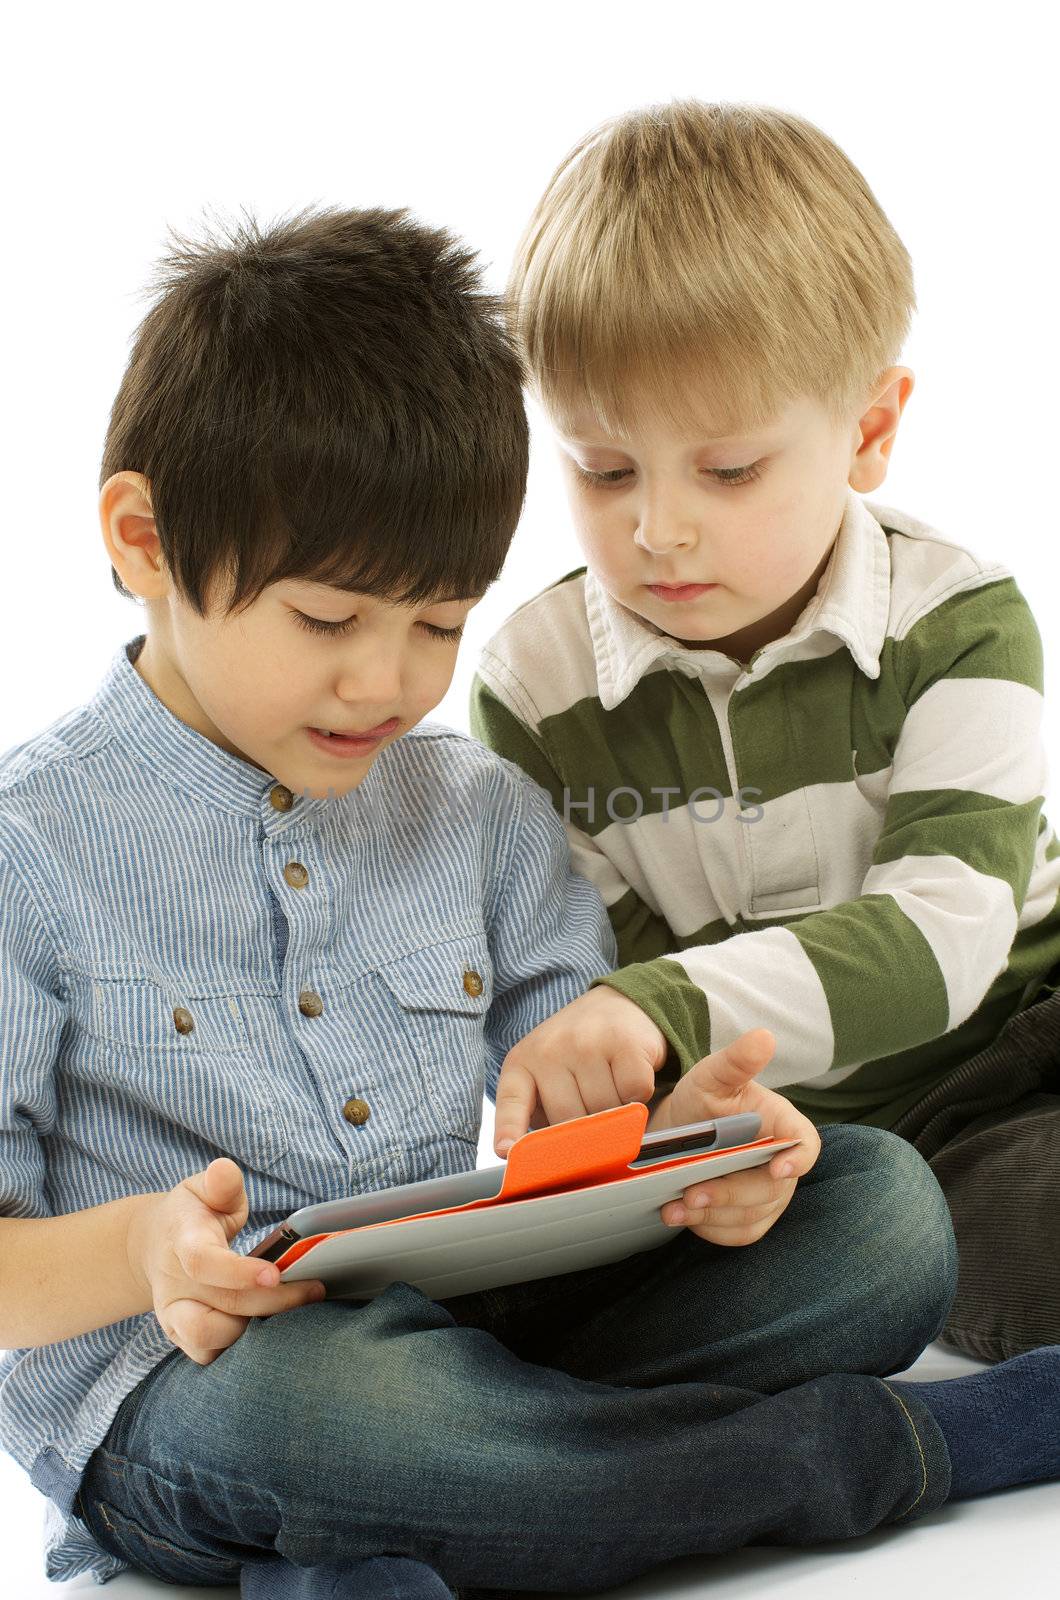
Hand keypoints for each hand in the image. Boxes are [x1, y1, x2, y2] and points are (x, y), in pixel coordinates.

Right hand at [125, 1157, 326, 1364]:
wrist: (155, 1244)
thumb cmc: (192, 1214)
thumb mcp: (202, 1188)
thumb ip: (220, 1182)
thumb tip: (224, 1170)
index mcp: (183, 1243)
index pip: (204, 1263)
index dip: (238, 1272)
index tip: (274, 1274)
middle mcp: (175, 1285)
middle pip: (225, 1305)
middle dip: (276, 1302)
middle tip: (315, 1290)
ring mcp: (174, 1314)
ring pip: (210, 1339)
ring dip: (253, 1329)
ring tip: (285, 1308)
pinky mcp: (180, 1335)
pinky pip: (206, 1355)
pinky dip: (234, 1351)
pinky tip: (264, 1329)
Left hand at [493, 985, 667, 1156]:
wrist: (617, 1004)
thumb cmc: (578, 1051)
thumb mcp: (547, 1075)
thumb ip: (543, 1112)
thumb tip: (554, 1158)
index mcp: (523, 1062)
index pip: (511, 1101)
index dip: (509, 1129)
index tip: (506, 1151)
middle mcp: (551, 1050)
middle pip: (569, 1121)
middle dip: (585, 1128)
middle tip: (592, 1109)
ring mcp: (587, 1043)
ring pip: (605, 1111)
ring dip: (616, 1112)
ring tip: (611, 1088)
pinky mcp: (624, 1042)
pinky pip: (635, 1094)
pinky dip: (639, 1095)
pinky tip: (629, 1077)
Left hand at [651, 1028, 820, 1246]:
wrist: (678, 1132)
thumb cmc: (702, 1100)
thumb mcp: (712, 1075)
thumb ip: (737, 1061)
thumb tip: (764, 1037)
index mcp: (782, 1125)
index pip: (805, 1144)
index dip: (798, 1158)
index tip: (777, 1168)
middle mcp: (782, 1164)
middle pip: (770, 1189)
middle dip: (730, 1193)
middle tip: (692, 1192)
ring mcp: (768, 1195)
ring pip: (751, 1216)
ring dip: (713, 1215)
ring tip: (674, 1208)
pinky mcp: (748, 1218)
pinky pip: (737, 1233)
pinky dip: (709, 1229)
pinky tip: (683, 1217)